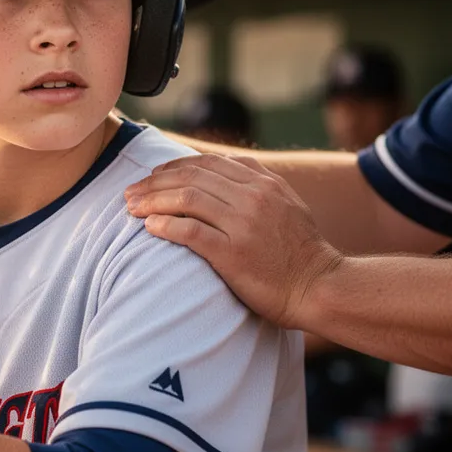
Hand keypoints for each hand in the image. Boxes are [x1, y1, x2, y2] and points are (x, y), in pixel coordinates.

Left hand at [124, 154, 341, 328]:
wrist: (320, 287)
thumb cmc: (299, 251)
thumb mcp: (285, 204)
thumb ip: (256, 184)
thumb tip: (220, 170)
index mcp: (263, 183)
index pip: (208, 164)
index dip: (174, 166)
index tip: (153, 176)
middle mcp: (253, 197)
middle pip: (191, 177)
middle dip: (154, 183)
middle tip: (131, 193)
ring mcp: (244, 224)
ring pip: (186, 199)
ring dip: (153, 201)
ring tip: (132, 208)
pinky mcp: (234, 253)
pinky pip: (190, 232)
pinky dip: (165, 226)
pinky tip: (149, 228)